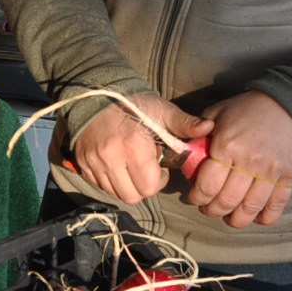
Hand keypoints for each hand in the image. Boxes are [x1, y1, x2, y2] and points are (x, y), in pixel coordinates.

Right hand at [70, 94, 211, 206]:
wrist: (95, 94)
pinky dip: (111, 182)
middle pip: (133, 196)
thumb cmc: (133, 104)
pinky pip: (100, 186)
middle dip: (144, 187)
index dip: (159, 180)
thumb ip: (184, 123)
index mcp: (134, 147)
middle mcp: (112, 159)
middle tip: (147, 170)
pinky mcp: (83, 164)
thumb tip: (209, 128)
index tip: (160, 165)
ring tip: (132, 168)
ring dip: (128, 186)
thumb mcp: (161, 110)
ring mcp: (94, 163)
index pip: (150, 186)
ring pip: (116, 194)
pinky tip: (118, 166)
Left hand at [185, 91, 291, 228]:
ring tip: (230, 218)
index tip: (195, 198)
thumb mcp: (218, 113)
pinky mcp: (290, 177)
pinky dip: (265, 218)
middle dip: (214, 211)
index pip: (207, 186)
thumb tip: (184, 152)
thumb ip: (198, 133)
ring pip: (250, 209)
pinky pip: (276, 207)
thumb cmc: (248, 109)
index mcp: (228, 146)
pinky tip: (255, 217)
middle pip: (227, 202)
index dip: (198, 198)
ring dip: (236, 220)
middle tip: (209, 209)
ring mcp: (272, 172)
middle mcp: (250, 162)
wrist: (289, 104)